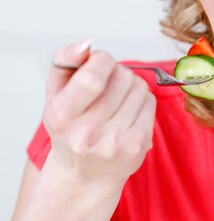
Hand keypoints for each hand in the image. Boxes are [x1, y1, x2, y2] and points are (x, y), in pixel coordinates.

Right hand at [42, 40, 155, 194]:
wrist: (84, 176)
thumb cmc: (69, 128)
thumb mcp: (55, 95)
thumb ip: (65, 63)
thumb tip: (86, 44)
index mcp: (62, 116)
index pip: (93, 76)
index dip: (102, 60)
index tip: (98, 63)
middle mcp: (87, 133)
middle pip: (122, 77)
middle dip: (116, 72)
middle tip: (106, 86)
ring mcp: (115, 142)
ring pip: (139, 86)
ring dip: (130, 85)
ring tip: (116, 100)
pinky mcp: (138, 145)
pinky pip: (150, 101)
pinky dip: (141, 100)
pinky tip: (127, 112)